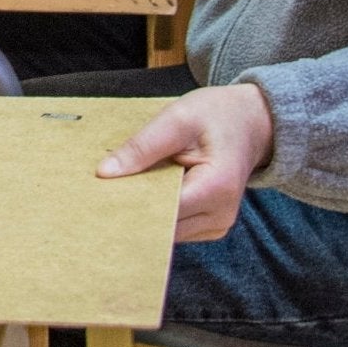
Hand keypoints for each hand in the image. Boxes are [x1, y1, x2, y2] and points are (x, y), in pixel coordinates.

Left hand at [98, 84, 274, 242]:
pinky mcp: (211, 227)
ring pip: (165, 231)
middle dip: (130, 210)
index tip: (95, 197)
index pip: (160, 210)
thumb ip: (142, 146)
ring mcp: (217, 225)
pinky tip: (141, 193)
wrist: (252, 122)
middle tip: (96, 194)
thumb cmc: (217, 115)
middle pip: (161, 225)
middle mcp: (220, 216)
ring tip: (119, 189)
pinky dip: (156, 212)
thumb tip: (104, 173)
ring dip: (143, 212)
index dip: (127, 204)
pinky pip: (174, 228)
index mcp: (216, 188)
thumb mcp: (177, 117)